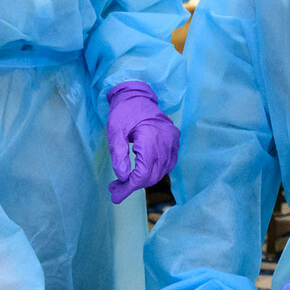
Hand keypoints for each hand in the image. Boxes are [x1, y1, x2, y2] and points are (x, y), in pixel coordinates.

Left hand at [104, 82, 178, 203]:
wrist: (137, 95)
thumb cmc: (124, 112)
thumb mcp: (114, 132)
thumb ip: (118, 156)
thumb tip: (123, 178)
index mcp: (150, 139)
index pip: (143, 173)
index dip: (129, 187)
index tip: (115, 194)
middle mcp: (166, 142)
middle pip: (153, 175)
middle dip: (134, 185)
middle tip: (116, 189)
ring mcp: (173, 141)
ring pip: (161, 171)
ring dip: (145, 180)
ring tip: (126, 182)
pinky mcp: (174, 140)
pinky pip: (168, 163)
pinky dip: (156, 171)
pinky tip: (142, 172)